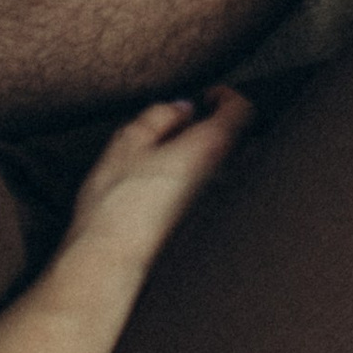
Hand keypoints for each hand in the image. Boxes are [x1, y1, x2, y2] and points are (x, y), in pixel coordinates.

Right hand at [64, 89, 254, 282]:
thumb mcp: (129, 140)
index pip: (242, 109)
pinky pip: (209, 188)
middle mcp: (222, 176)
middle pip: (235, 139)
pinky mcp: (201, 223)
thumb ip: (161, 115)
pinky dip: (194, 176)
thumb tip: (181, 108)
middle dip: (214, 125)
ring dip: (201, 152)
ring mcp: (215, 202)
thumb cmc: (116, 202)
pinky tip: (162, 184)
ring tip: (167, 153)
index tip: (207, 95)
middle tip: (184, 120)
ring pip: (221, 165)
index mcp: (209, 148)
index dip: (226, 95)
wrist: (110, 257)